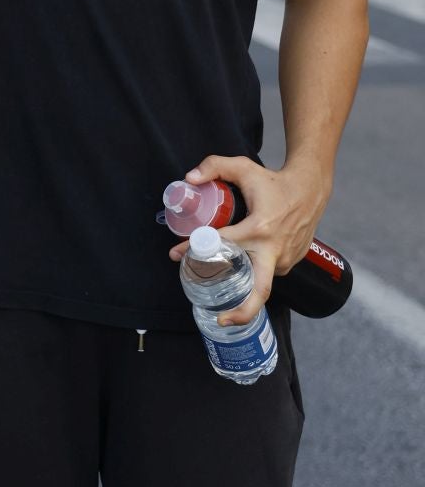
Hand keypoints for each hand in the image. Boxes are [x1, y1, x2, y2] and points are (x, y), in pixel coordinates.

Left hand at [167, 153, 329, 326]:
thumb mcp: (243, 167)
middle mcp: (274, 250)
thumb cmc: (275, 181)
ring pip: (257, 279)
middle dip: (242, 313)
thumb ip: (214, 166)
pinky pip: (266, 272)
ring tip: (218, 280)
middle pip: (260, 292)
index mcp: (260, 229)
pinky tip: (238, 267)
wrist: (311, 190)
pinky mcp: (290, 263)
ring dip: (239, 282)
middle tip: (221, 321)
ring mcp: (285, 259)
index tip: (176, 255)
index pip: (222, 244)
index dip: (195, 250)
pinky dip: (251, 272)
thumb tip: (189, 179)